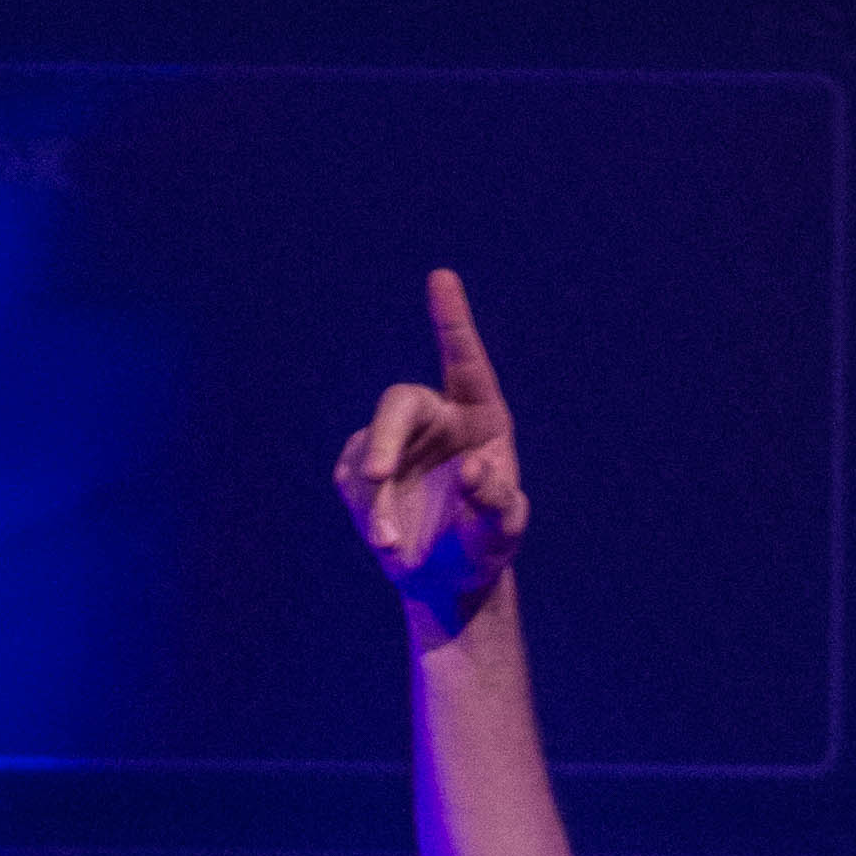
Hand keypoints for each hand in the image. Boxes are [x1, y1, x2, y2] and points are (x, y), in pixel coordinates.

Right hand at [333, 264, 529, 627]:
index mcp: (480, 418)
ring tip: (391, 546)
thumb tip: (475, 469)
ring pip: (371, 454)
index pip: (465, 363)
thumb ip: (499, 505)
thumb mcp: (502, 535)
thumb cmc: (483, 548)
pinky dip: (366, 514)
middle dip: (385, 440)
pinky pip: (353, 483)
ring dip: (375, 502)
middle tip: (375, 477)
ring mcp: (395, 439)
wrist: (444, 576)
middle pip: (399, 404)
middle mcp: (436, 418)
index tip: (441, 278)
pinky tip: (388, 540)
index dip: (452, 323)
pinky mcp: (362, 466)